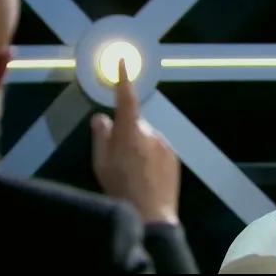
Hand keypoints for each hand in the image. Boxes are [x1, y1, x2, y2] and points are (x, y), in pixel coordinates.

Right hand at [91, 59, 180, 224]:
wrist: (152, 213)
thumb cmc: (121, 187)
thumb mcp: (101, 163)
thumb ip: (101, 136)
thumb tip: (101, 117)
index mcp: (129, 131)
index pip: (125, 98)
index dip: (123, 80)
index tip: (124, 62)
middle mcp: (150, 132)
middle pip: (135, 124)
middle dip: (127, 134)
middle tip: (118, 158)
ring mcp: (165, 144)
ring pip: (147, 138)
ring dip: (140, 147)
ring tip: (133, 171)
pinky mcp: (174, 156)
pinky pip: (158, 149)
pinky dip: (151, 156)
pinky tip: (146, 175)